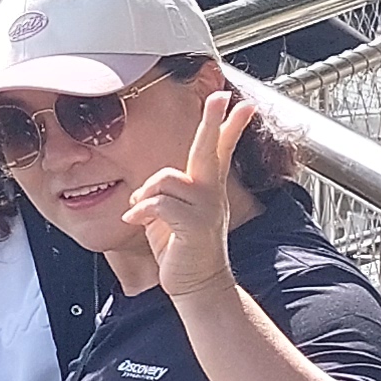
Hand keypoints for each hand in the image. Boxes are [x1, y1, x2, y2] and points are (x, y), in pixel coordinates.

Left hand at [122, 89, 253, 298]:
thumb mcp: (171, 213)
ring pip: (166, 178)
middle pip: (208, 148)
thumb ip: (165, 193)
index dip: (230, 126)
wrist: (195, 284)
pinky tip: (136, 221)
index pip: (220, 149)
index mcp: (206, 187)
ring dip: (145, 194)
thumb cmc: (181, 248)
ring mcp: (206, 208)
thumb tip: (148, 186)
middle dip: (213, 120)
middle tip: (219, 97)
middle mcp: (211, 193)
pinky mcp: (194, 225)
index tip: (244, 104)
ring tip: (141, 212)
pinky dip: (140, 211)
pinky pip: (159, 203)